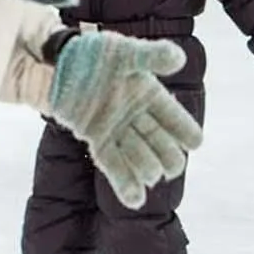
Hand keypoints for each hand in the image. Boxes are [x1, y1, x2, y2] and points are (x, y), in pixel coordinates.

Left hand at [48, 31, 204, 207]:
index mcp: (149, 95)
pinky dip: (124, 183)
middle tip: (171, 167)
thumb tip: (179, 57)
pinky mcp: (96, 139)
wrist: (57, 63)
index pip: (173, 118)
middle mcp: (137, 115)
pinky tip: (136, 201)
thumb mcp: (125, 52)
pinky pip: (113, 164)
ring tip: (151, 177)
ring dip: (146, 170)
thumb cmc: (95, 53)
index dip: (185, 130)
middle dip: (168, 157)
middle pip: (160, 144)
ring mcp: (117, 129)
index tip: (195, 143)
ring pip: (138, 157)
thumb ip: (151, 56)